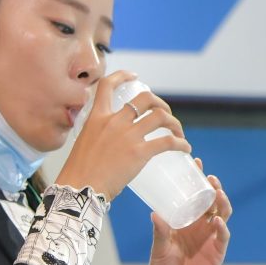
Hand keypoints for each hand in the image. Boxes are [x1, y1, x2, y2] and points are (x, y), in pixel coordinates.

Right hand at [56, 70, 189, 199]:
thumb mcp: (84, 143)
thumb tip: (110, 143)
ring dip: (174, 123)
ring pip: (160, 116)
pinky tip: (185, 148)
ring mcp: (128, 135)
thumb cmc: (80, 173)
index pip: (107, 85)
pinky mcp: (140, 152)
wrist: (80, 188)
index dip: (122, 76)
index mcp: (96, 117)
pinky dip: (181, 143)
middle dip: (160, 103)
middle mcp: (113, 121)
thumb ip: (97, 137)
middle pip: (145, 98)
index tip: (135, 77)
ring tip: (179, 133)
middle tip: (166, 114)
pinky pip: (168, 141)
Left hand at [142, 170, 230, 264]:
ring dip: (221, 202)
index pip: (195, 195)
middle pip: (212, 201)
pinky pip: (223, 236)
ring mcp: (210, 238)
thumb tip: (155, 213)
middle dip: (213, 187)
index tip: (195, 162)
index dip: (197, 179)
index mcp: (185, 221)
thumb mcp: (158, 249)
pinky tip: (218, 221)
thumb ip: (159, 232)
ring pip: (222, 214)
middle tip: (208, 176)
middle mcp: (200, 226)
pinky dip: (222, 227)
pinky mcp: (217, 252)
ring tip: (216, 193)